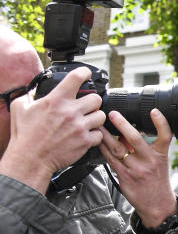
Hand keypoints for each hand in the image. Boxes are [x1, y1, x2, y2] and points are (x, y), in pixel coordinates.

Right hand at [0, 67, 104, 192]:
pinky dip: (94, 135)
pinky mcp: (85, 141)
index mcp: (55, 100)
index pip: (76, 77)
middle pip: (96, 98)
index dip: (84, 73)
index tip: (86, 74)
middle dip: (92, 102)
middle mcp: (70, 112)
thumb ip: (28, 96)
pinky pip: (100, 134)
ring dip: (94, 118)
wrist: (30, 159)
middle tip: (85, 107)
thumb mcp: (20, 109)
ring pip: (101, 116)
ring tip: (85, 122)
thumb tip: (33, 90)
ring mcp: (79, 127)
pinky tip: (85, 135)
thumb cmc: (25, 136)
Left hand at [98, 109, 177, 226]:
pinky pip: (111, 160)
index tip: (154, 111)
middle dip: (122, 124)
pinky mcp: (124, 177)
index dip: (160, 122)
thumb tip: (125, 134)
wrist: (157, 204)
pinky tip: (98, 142)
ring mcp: (136, 169)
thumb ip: (144, 148)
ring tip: (98, 125)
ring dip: (106, 135)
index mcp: (161, 155)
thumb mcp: (159, 162)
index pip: (164, 135)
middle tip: (113, 114)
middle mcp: (149, 161)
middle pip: (135, 139)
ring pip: (117, 149)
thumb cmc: (158, 181)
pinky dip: (104, 149)